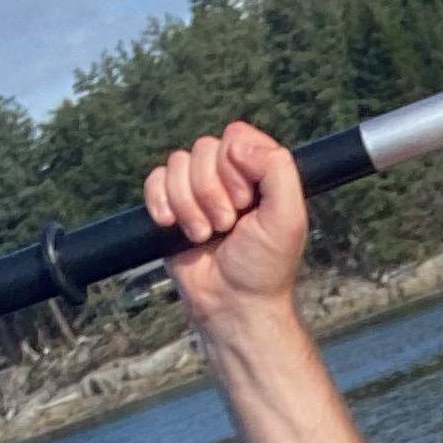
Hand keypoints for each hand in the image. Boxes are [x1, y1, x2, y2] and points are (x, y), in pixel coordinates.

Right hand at [143, 120, 307, 329]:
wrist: (231, 305)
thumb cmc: (264, 267)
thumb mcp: (288, 216)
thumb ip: (277, 168)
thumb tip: (236, 143)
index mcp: (257, 172)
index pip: (235, 137)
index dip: (235, 166)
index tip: (247, 202)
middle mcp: (226, 176)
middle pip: (203, 149)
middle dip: (212, 192)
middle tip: (227, 226)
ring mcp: (196, 190)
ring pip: (177, 164)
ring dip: (189, 205)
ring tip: (205, 235)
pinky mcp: (171, 206)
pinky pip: (154, 180)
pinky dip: (160, 203)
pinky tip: (173, 226)